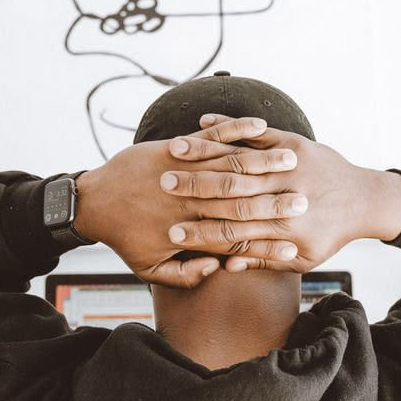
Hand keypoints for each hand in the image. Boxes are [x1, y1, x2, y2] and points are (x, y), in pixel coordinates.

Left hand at [73, 116, 304, 288]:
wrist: (94, 202)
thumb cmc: (123, 237)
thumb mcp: (148, 268)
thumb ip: (183, 275)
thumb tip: (217, 268)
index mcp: (187, 230)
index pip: (235, 236)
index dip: (266, 239)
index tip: (295, 240)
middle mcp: (189, 199)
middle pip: (241, 198)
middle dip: (276, 198)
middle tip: (306, 197)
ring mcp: (184, 170)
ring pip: (231, 163)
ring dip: (264, 160)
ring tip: (293, 159)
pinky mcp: (177, 147)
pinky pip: (211, 135)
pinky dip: (235, 128)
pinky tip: (259, 125)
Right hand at [159, 113, 400, 272]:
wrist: (364, 200)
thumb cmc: (329, 234)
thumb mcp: (302, 258)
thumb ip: (265, 260)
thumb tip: (228, 264)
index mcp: (283, 229)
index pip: (232, 230)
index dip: (199, 230)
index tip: (170, 230)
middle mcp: (284, 196)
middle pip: (229, 194)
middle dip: (192, 189)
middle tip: (161, 187)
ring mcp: (290, 167)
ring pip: (238, 161)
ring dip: (203, 154)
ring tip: (173, 152)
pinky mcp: (294, 144)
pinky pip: (257, 134)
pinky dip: (230, 127)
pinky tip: (203, 122)